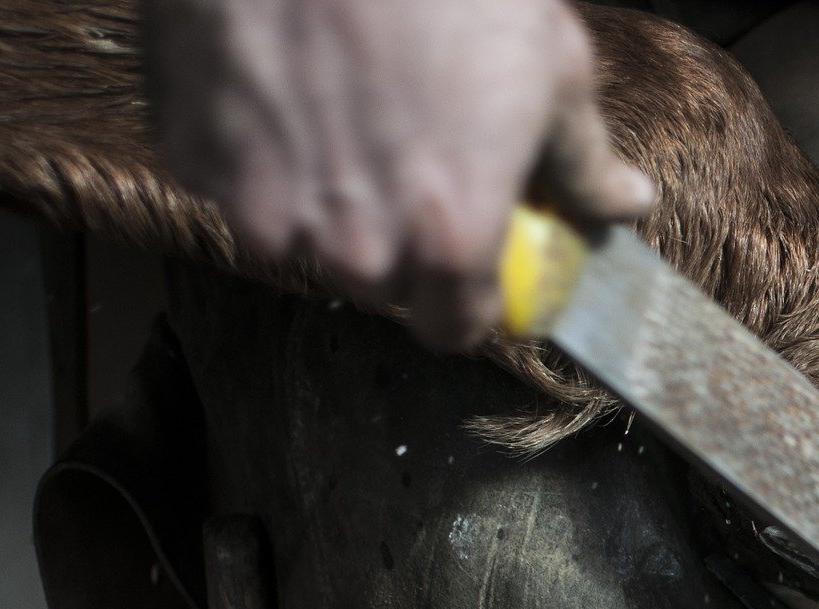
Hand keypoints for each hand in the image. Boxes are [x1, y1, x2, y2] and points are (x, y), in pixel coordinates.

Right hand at [142, 0, 655, 349]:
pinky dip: (254, 146)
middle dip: (396, 241)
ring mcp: (262, 203)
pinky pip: (228, 180)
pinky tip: (284, 82)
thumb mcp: (553, 68)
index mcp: (450, 240)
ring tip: (344, 110)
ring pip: (296, 238)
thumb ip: (583, 160)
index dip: (466, 297)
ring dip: (320, 197)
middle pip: (376, 285)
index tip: (472, 262)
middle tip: (409, 159)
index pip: (453, 330)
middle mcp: (353, 244)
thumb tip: (624, 203)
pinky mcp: (194, 153)